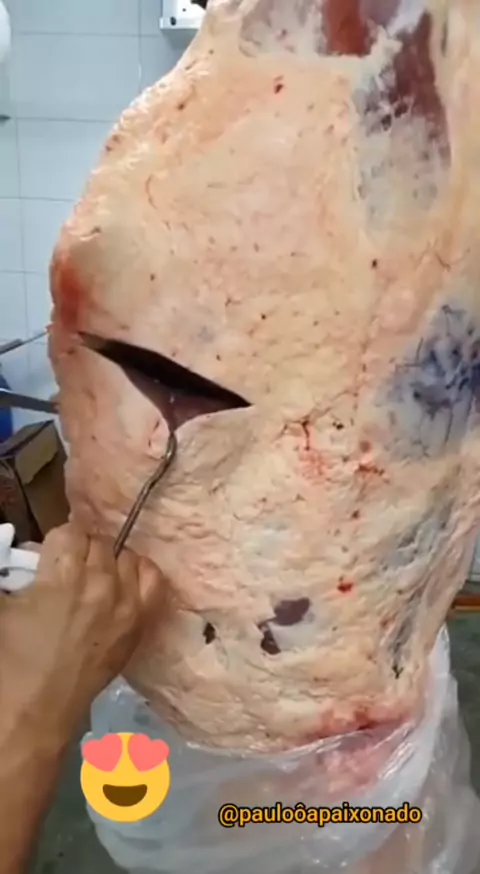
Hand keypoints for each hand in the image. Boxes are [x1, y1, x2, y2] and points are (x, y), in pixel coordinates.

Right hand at [0, 523, 162, 743]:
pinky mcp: (140, 626)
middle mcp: (104, 583)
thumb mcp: (2, 606)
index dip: (56, 544)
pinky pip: (154, 583)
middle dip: (80, 551)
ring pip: (127, 558)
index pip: (71, 531)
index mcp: (66, 574)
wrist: (33, 714)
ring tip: (89, 581)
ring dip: (108, 562)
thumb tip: (26, 555)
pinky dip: (141, 576)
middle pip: (100, 542)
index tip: (48, 558)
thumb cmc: (9, 661)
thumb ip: (14, 569)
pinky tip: (123, 583)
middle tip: (63, 571)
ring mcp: (128, 605)